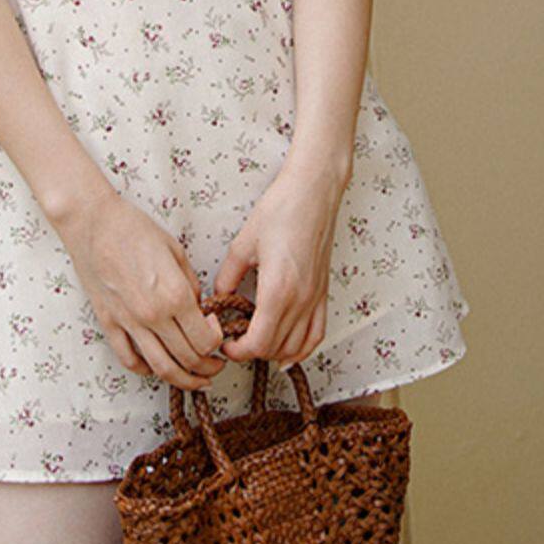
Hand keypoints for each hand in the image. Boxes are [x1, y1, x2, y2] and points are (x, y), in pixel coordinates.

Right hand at [57, 188, 227, 391]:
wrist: (93, 222)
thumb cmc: (134, 229)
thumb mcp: (175, 250)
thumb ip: (191, 285)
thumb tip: (198, 309)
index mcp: (174, 295)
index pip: (205, 340)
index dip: (217, 342)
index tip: (218, 333)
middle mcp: (153, 315)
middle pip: (188, 359)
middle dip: (208, 367)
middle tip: (215, 365)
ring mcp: (128, 323)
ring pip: (161, 368)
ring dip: (184, 380)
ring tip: (195, 379)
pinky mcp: (108, 324)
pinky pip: (129, 360)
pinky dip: (146, 371)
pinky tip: (156, 368)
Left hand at [211, 154, 352, 365]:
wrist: (313, 191)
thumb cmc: (281, 209)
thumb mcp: (243, 243)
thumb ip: (228, 276)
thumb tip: (220, 297)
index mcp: (278, 290)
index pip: (258, 343)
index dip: (238, 350)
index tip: (225, 343)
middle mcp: (300, 300)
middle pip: (275, 349)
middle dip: (251, 351)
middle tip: (234, 338)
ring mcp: (315, 299)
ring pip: (296, 348)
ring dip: (274, 351)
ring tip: (255, 338)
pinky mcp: (323, 293)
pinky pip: (316, 335)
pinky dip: (301, 348)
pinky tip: (287, 346)